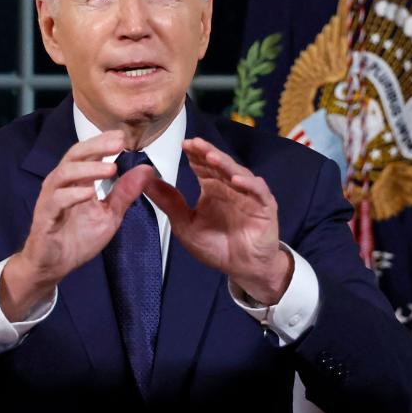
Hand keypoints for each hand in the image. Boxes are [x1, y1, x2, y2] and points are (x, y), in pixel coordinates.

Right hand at [0, 131, 155, 320]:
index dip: (104, 141)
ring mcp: (51, 198)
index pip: (89, 153)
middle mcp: (61, 183)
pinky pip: (56, 201)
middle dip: (97, 146)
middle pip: (75, 155)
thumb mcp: (109, 215)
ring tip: (111, 169)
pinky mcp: (44, 217)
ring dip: (88, 169)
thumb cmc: (78, 238)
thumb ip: (125, 193)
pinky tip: (89, 193)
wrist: (54, 265)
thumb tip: (147, 169)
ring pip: (64, 173)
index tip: (124, 135)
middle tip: (119, 142)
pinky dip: (72, 195)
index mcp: (77, 180)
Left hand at [145, 137, 290, 304]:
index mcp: (212, 188)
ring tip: (211, 157)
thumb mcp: (185, 225)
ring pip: (237, 173)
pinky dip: (248, 184)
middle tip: (194, 143)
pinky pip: (258, 191)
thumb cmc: (216, 246)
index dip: (194, 154)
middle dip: (206, 153)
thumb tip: (146, 181)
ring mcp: (249, 195)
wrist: (243, 269)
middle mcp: (231, 186)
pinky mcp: (265, 207)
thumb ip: (169, 203)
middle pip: (219, 164)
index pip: (203, 166)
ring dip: (224, 164)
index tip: (183, 144)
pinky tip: (235, 180)